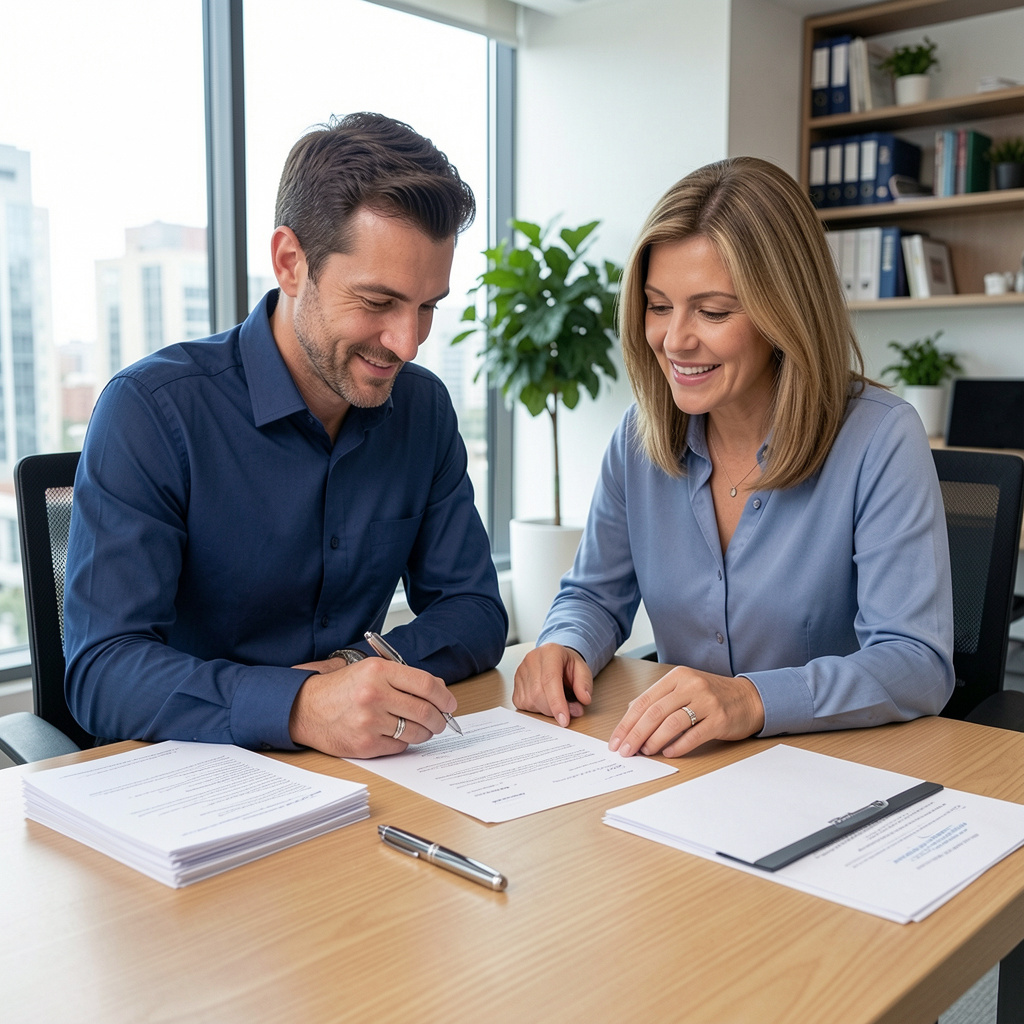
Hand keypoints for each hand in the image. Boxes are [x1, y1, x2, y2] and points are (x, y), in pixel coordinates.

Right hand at [288, 656, 454, 757]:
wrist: (306, 708)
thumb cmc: (341, 688)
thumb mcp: (371, 670)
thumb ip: (404, 677)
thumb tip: (439, 690)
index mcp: (378, 671)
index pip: (426, 685)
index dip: (444, 696)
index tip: (450, 703)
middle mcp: (374, 695)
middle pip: (425, 711)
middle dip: (440, 719)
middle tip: (442, 721)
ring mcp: (369, 722)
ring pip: (415, 731)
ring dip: (425, 732)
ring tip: (422, 728)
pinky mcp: (365, 744)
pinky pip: (399, 746)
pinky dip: (404, 742)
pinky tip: (397, 734)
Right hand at [513, 643, 592, 726]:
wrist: (554, 658)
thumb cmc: (568, 665)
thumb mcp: (583, 669)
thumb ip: (585, 683)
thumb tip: (584, 699)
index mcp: (550, 652)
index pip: (550, 679)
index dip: (557, 702)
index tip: (564, 720)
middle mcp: (532, 660)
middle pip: (538, 693)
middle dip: (554, 709)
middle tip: (570, 711)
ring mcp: (520, 672)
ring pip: (530, 702)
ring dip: (547, 710)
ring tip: (557, 701)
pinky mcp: (515, 684)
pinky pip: (524, 705)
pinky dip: (537, 709)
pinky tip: (545, 700)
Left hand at [608, 666, 764, 757]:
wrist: (749, 698)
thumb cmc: (711, 696)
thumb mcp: (684, 689)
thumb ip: (659, 699)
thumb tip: (630, 716)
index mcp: (677, 677)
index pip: (644, 701)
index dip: (627, 722)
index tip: (616, 740)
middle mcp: (691, 685)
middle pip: (654, 712)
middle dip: (636, 734)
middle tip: (625, 751)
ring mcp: (707, 701)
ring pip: (672, 722)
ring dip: (654, 740)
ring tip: (646, 751)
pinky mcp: (720, 718)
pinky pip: (694, 734)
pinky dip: (678, 745)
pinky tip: (669, 752)